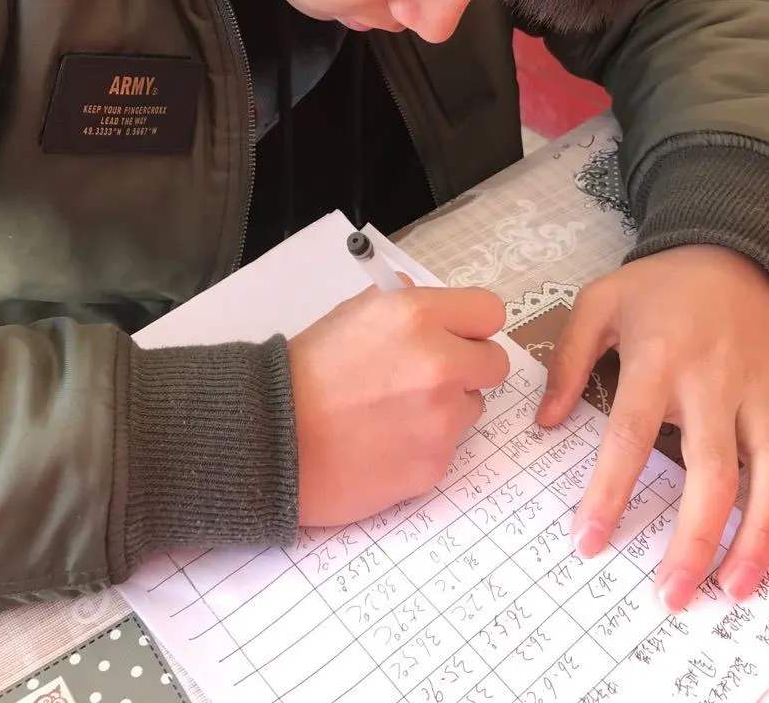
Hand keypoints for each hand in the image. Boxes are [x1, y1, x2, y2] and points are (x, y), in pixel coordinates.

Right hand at [290, 283, 509, 526]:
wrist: (273, 438)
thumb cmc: (308, 371)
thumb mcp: (353, 312)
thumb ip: (405, 304)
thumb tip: (437, 310)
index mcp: (419, 316)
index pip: (489, 312)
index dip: (472, 326)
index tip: (457, 337)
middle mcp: (440, 364)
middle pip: (495, 363)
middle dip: (468, 368)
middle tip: (429, 378)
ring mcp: (441, 419)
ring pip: (472, 408)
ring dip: (446, 409)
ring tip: (392, 413)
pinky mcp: (435, 464)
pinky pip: (448, 448)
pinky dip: (423, 446)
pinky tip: (384, 442)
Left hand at [537, 246, 768, 610]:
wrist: (728, 250)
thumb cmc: (658, 285)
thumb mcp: (598, 303)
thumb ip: (567, 361)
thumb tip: (543, 423)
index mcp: (659, 358)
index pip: (631, 435)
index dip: (609, 492)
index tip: (589, 541)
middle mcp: (715, 381)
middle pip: (713, 472)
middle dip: (695, 540)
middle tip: (673, 594)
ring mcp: (761, 393)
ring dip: (762, 536)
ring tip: (738, 587)